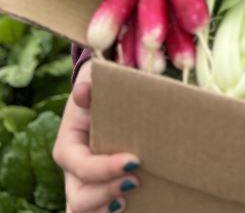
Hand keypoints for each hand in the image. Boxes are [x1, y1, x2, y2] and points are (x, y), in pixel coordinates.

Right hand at [52, 61, 141, 212]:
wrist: (109, 98)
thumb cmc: (103, 91)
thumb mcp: (97, 86)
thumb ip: (91, 90)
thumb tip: (83, 91)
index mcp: (68, 147)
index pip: (81, 166)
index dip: (105, 168)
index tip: (134, 160)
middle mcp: (72, 171)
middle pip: (78, 198)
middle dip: (105, 195)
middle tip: (135, 181)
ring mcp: (84, 184)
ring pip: (82, 211)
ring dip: (104, 210)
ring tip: (127, 200)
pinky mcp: (98, 189)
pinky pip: (97, 210)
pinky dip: (109, 212)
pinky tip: (130, 205)